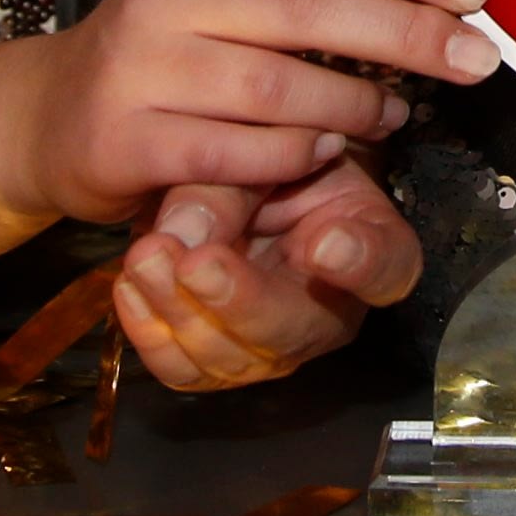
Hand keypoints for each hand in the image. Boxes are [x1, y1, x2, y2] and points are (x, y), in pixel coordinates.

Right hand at [0, 0, 496, 237]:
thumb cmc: (173, 51)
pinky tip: (324, 155)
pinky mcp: (125, 139)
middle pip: (312, 4)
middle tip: (476, 60)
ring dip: (355, 105)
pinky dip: (294, 156)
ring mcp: (143, 67)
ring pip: (278, 86)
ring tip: (393, 116)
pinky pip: (236, 152)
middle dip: (408, 32)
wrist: (47, 116)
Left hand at [110, 156, 421, 391]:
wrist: (241, 185)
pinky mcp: (218, 360)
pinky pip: (183, 369)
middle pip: (291, 329)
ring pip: (230, 357)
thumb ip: (233, 182)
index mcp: (371, 246)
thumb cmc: (272, 159)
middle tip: (192, 260)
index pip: (385, 265)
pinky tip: (130, 286)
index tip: (323, 243)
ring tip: (145, 258)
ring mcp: (272, 345)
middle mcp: (329, 312)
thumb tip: (183, 237)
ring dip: (180, 312)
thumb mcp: (265, 146)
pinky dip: (150, 332)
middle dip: (236, 300)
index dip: (359, 262)